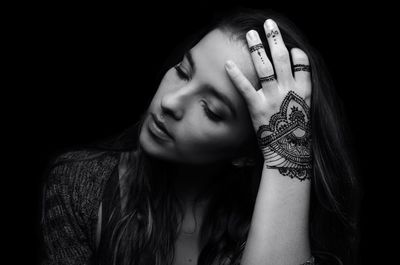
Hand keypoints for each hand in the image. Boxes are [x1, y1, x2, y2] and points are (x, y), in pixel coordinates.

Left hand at [225, 19, 311, 180]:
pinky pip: (245, 86)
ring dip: (257, 47)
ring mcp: (272, 96)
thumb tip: (294, 86)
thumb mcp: (305, 114)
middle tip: (268, 24)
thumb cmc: (297, 137)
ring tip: (250, 33)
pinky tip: (228, 63)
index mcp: (304, 90)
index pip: (302, 62)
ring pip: (265, 65)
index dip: (295, 52)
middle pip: (282, 57)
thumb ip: (299, 97)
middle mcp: (289, 89)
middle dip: (274, 38)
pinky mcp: (257, 106)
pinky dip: (235, 74)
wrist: (289, 154)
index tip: (289, 47)